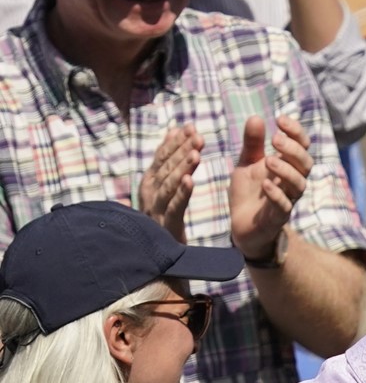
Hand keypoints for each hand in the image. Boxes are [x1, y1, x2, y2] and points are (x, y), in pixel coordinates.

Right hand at [139, 124, 201, 242]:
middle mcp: (149, 192)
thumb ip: (168, 162)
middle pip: (166, 167)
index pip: (162, 157)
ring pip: (169, 184)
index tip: (190, 126)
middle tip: (198, 135)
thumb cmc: (163, 218)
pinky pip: (174, 206)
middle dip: (182, 149)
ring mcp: (155, 208)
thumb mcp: (164, 188)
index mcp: (150, 182)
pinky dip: (181, 193)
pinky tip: (190, 181)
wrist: (159, 256)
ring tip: (196, 153)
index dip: (176, 141)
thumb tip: (173, 133)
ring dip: (182, 167)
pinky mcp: (165, 225)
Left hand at [229, 116, 312, 260]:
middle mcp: (291, 183)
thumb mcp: (246, 163)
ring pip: (299, 185)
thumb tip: (256, 117)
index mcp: (287, 167)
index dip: (296, 132)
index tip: (280, 119)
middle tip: (275, 140)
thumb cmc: (248, 194)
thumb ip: (252, 143)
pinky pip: (284, 206)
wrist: (240, 225)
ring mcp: (286, 200)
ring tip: (269, 160)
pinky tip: (266, 184)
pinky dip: (276, 194)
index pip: (302, 146)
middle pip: (306, 164)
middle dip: (293, 150)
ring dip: (286, 170)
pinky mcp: (276, 218)